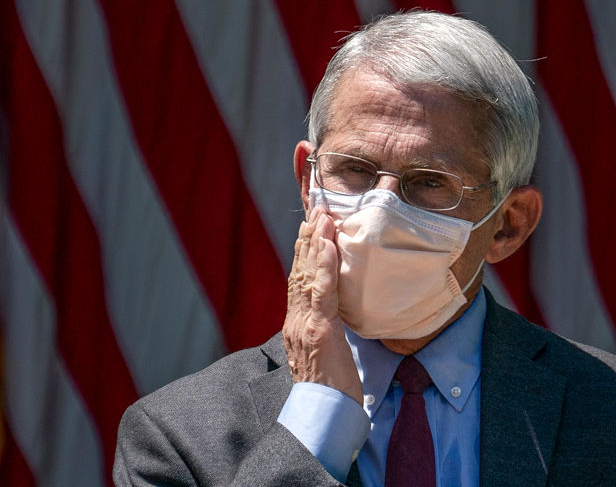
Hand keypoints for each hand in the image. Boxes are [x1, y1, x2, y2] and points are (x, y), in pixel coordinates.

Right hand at [282, 208, 363, 403]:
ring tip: (322, 217)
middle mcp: (294, 320)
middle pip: (299, 272)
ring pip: (307, 275)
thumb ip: (323, 334)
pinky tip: (328, 244)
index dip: (303, 255)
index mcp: (295, 326)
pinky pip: (322, 291)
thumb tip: (332, 320)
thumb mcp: (323, 357)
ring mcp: (304, 324)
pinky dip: (324, 264)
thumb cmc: (328, 392)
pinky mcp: (319, 329)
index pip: (298, 282)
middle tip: (316, 211)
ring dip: (315, 242)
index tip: (310, 230)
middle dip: (307, 240)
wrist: (321, 415)